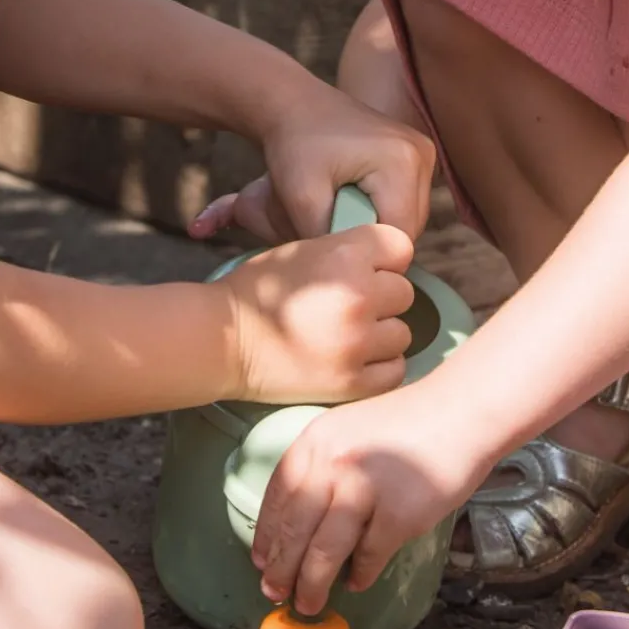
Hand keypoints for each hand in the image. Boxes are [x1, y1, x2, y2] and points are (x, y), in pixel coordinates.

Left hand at [189, 83, 434, 244]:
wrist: (295, 104)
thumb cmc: (294, 145)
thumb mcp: (300, 196)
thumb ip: (325, 237)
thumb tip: (344, 271)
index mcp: (401, 162)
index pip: (399, 233)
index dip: (369, 250)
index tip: (337, 250)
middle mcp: (422, 153)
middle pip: (410, 226)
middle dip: (373, 237)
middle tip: (336, 232)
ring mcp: (423, 151)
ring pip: (410, 216)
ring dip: (378, 224)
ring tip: (342, 212)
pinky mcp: (416, 153)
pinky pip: (407, 199)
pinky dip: (382, 208)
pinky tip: (353, 200)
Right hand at [220, 224, 416, 403]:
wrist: (223, 340)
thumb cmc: (258, 291)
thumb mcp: (302, 249)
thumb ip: (348, 251)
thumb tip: (389, 265)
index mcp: (345, 255)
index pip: (400, 247)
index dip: (384, 259)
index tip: (366, 269)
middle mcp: (358, 295)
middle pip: (404, 292)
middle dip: (381, 298)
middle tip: (348, 306)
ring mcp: (357, 341)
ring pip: (402, 333)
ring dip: (380, 335)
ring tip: (347, 335)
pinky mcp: (353, 381)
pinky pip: (394, 369)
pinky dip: (378, 366)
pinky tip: (351, 358)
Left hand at [249, 380, 489, 615]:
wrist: (461, 410)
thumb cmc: (406, 421)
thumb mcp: (349, 429)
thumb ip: (322, 465)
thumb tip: (301, 521)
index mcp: (315, 440)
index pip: (277, 496)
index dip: (266, 535)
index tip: (260, 561)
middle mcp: (332, 464)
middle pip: (295, 529)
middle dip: (281, 569)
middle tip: (275, 593)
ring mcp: (364, 490)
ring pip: (324, 552)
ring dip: (312, 583)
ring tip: (308, 602)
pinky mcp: (397, 515)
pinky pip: (369, 557)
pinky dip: (360, 575)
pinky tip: (356, 582)